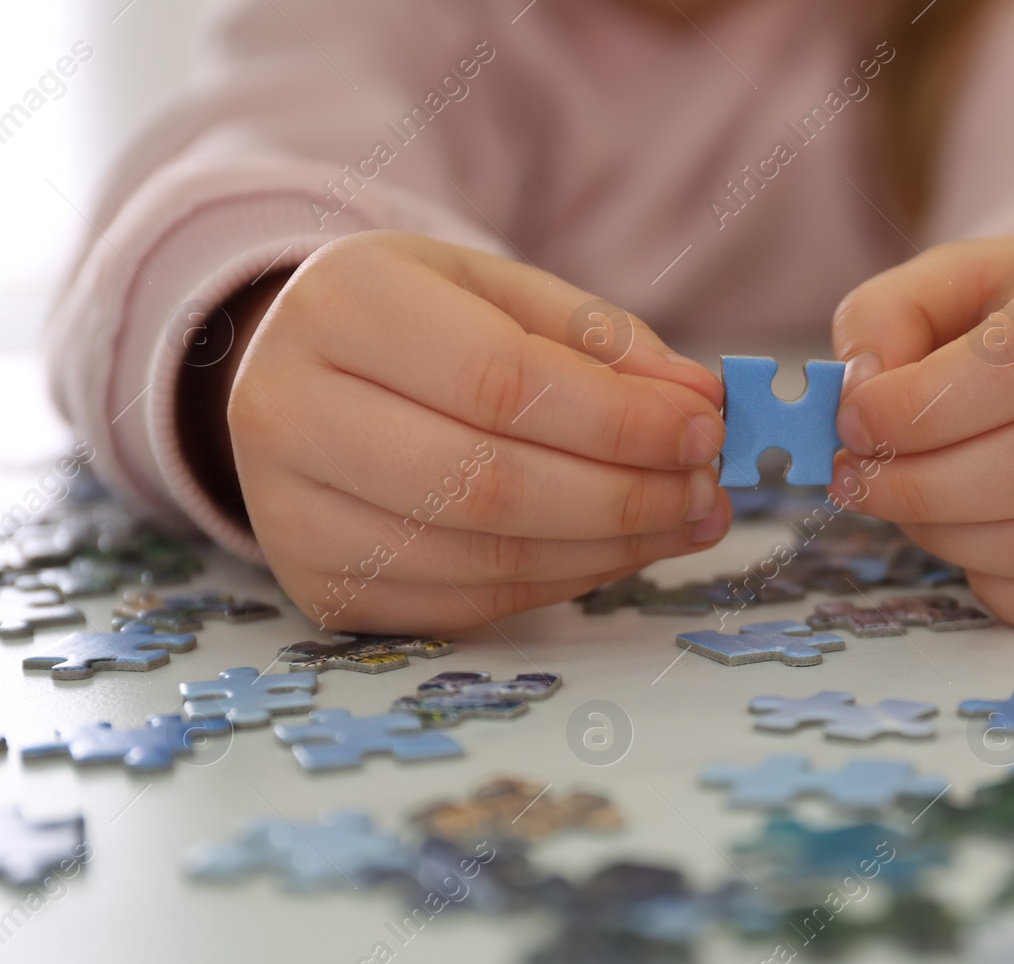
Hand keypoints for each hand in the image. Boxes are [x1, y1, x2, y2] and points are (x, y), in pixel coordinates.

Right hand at [226, 230, 729, 631]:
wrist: (297, 373)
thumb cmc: (418, 323)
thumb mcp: (502, 292)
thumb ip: (600, 342)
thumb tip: (698, 402)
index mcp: (341, 306)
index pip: (500, 381)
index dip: (617, 421)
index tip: (705, 431)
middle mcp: (290, 411)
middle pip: (490, 484)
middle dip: (625, 497)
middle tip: (707, 491)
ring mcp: (292, 514)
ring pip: (482, 558)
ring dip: (610, 550)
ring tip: (686, 520)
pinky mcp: (319, 586)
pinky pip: (467, 605)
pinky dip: (563, 582)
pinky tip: (619, 550)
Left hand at [829, 227, 1013, 633]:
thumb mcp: (964, 279)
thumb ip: (890, 313)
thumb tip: (858, 387)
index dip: (926, 407)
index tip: (854, 423)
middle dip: (927, 485)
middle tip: (858, 480)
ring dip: (958, 543)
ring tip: (908, 511)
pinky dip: (1006, 593)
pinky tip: (969, 552)